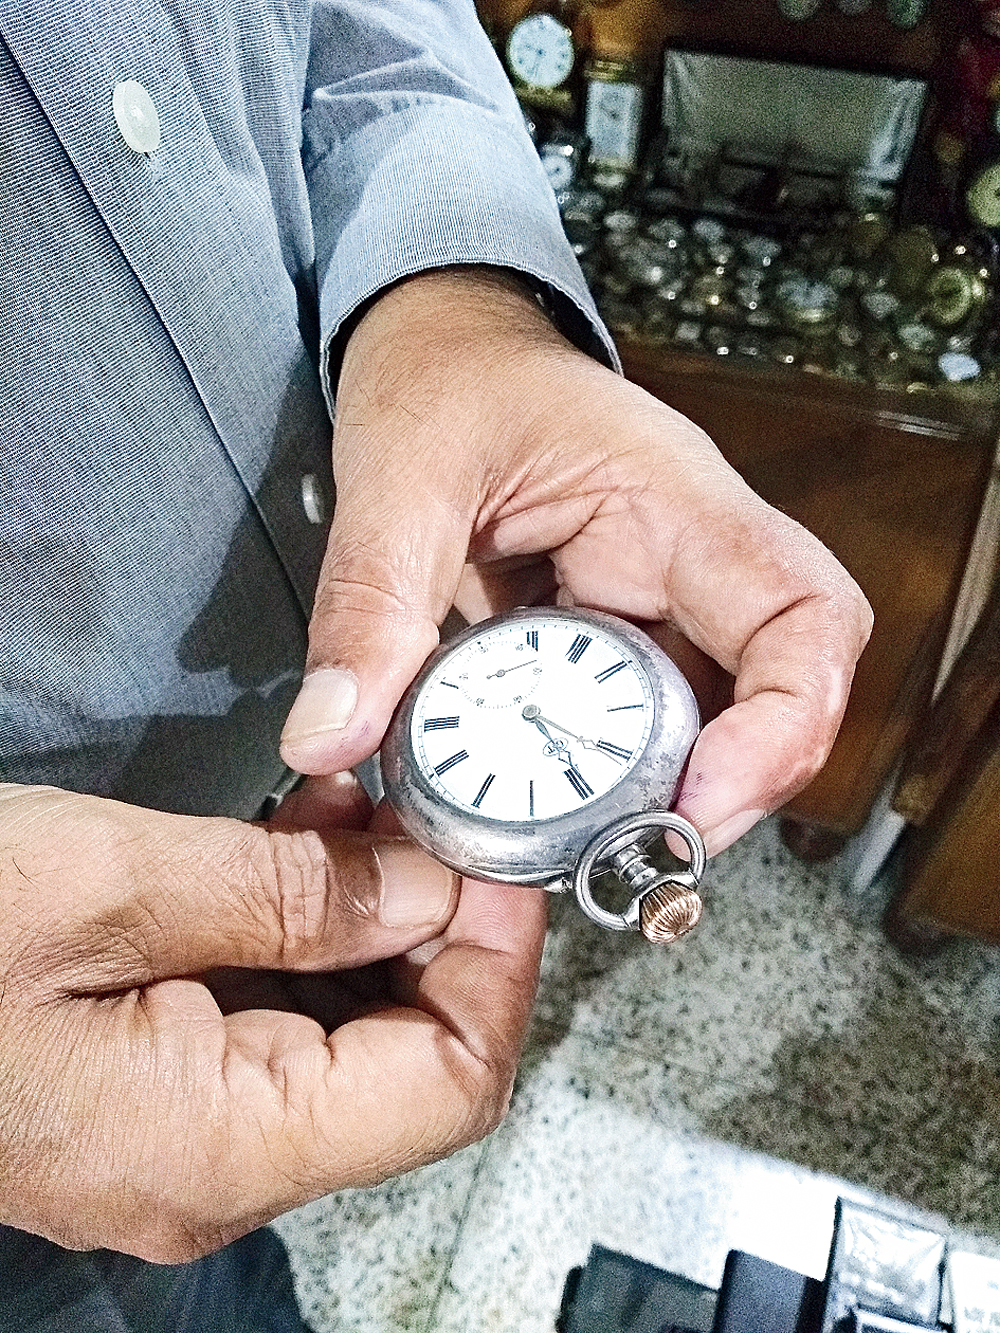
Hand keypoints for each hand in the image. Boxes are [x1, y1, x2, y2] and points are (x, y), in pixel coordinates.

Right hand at [0, 782, 545, 1259]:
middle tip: (433, 807)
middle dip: (440, 925)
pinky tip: (297, 846)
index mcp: (219, 1147)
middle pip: (407, 1063)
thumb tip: (428, 886)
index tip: (498, 854)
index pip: (450, 1086)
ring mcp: (182, 1134)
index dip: (498, 963)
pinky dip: (305, 931)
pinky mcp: (150, 1087)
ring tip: (365, 805)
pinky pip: (272, 1019)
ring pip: (344, 1033)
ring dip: (372, 915)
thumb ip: (286, 895)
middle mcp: (215, 1168)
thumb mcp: (102, 886)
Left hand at [280, 267, 872, 856]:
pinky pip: (637, 727)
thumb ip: (371, 604)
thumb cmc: (447, 378)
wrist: (440, 352)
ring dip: (661, 799)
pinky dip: (602, 783)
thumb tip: (330, 736)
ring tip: (581, 856)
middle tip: (635, 860)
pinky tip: (544, 817)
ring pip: (710, 724)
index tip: (703, 802)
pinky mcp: (614, 639)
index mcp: (674, 501)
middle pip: (778, 693)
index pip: (804, 614)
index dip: (785, 726)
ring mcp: (658, 604)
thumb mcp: (400, 477)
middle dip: (725, 790)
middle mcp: (689, 561)